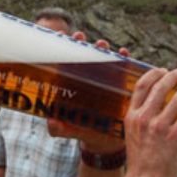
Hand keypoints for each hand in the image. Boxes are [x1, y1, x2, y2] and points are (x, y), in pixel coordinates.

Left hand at [46, 32, 128, 151]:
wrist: (106, 141)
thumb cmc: (85, 132)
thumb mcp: (71, 130)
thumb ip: (60, 129)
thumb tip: (52, 123)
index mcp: (71, 86)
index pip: (65, 63)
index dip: (61, 48)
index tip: (59, 36)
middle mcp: (86, 79)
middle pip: (83, 57)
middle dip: (81, 44)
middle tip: (80, 37)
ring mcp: (103, 80)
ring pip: (102, 60)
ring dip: (102, 50)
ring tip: (102, 45)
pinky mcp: (118, 85)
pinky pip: (121, 69)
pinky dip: (123, 60)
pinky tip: (124, 54)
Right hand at [123, 69, 176, 176]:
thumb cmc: (141, 161)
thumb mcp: (133, 135)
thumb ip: (142, 120)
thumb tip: (156, 107)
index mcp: (132, 116)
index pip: (142, 86)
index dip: (154, 74)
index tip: (163, 70)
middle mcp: (144, 118)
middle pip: (160, 87)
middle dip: (173, 76)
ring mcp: (159, 127)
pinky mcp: (174, 136)